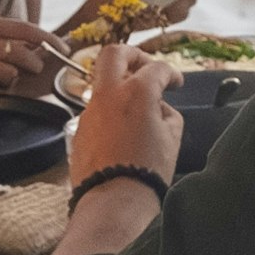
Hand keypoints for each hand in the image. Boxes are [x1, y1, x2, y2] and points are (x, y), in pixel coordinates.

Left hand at [68, 41, 180, 193]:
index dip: (171, 73)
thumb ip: (167, 113)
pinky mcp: (79, 129)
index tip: (175, 83)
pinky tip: (122, 130)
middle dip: (133, 55)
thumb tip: (158, 109)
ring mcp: (90, 111)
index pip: (157, 68)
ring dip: (119, 86)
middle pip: (114, 53)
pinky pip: (96, 110)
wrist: (113, 200)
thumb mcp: (173, 138)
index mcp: (137, 92)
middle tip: (146, 67)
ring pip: (102, 83)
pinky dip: (110, 110)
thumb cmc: (147, 171)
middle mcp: (109, 94)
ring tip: (136, 106)